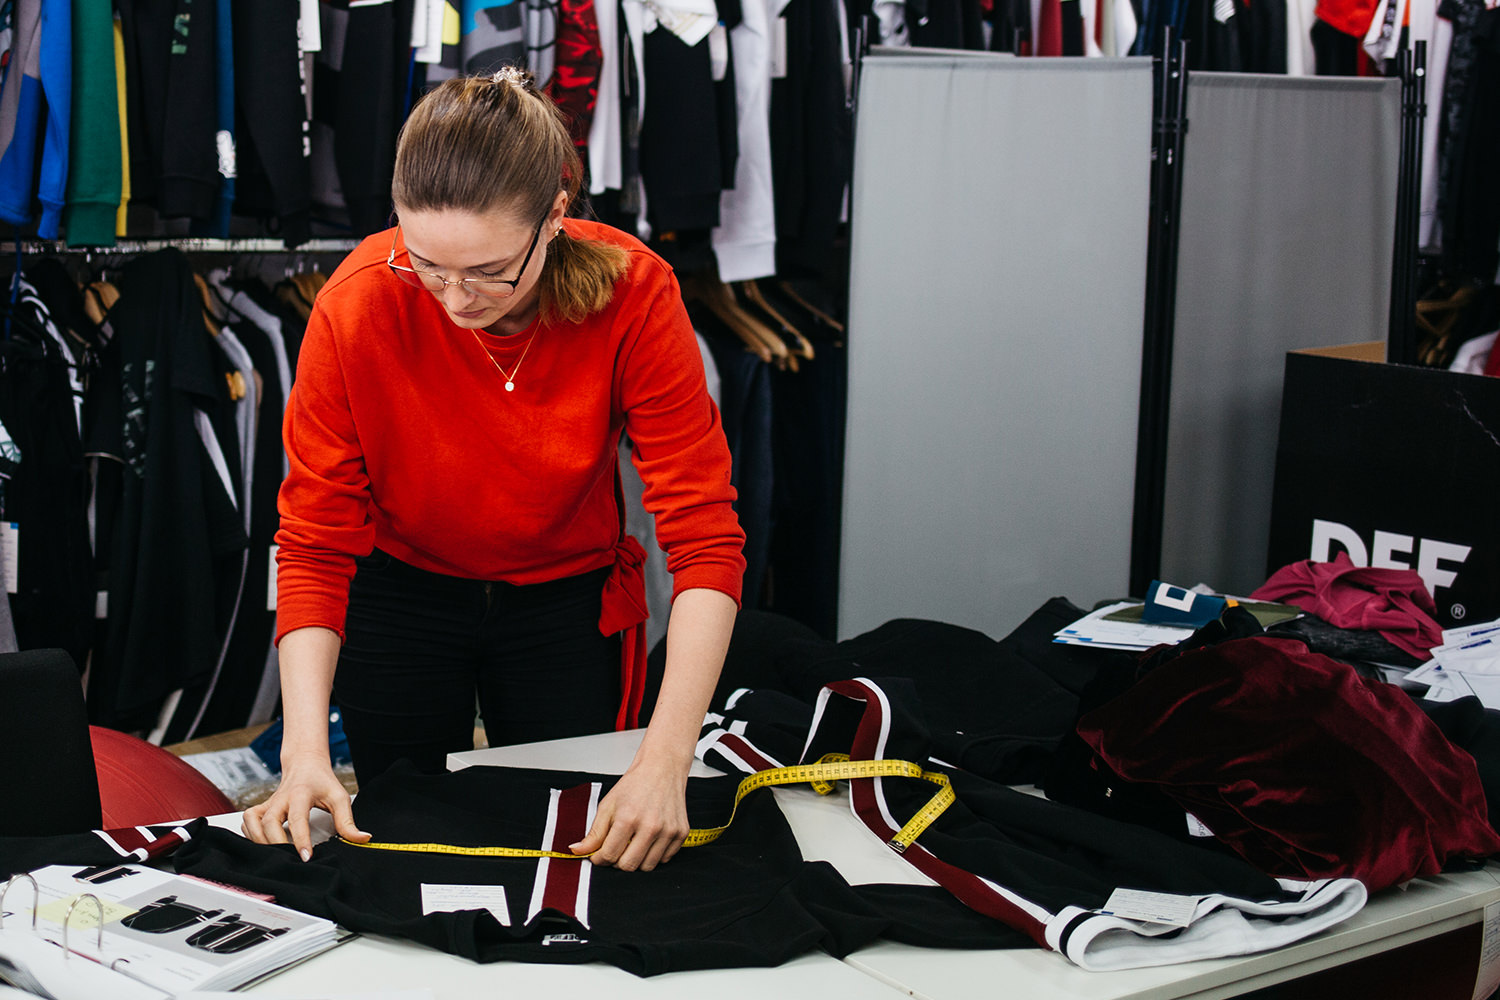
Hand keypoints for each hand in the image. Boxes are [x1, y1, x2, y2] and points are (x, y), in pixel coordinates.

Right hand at [241, 753, 369, 860]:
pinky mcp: (259, 808)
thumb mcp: (339, 797)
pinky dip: (250, 835)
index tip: (306, 856)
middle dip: (277, 843)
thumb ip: (348, 821)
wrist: (304, 764)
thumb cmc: (321, 782)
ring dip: (260, 841)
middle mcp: (280, 798)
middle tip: (290, 860)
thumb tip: (362, 839)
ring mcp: (267, 803)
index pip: (298, 818)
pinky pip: (247, 823)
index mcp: (300, 794)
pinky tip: (263, 844)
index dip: (301, 839)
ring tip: (276, 855)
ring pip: (252, 823)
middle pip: (269, 822)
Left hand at [569, 755, 689, 870]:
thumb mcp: (608, 805)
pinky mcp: (681, 833)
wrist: (662, 769)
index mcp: (628, 818)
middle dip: (617, 862)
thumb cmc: (635, 785)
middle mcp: (651, 826)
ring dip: (636, 859)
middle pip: (628, 866)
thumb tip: (578, 851)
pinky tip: (649, 839)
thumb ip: (594, 832)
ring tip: (633, 843)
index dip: (600, 859)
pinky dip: (654, 855)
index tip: (599, 855)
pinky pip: (664, 859)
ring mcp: (668, 831)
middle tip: (616, 848)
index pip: (610, 856)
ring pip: (647, 866)